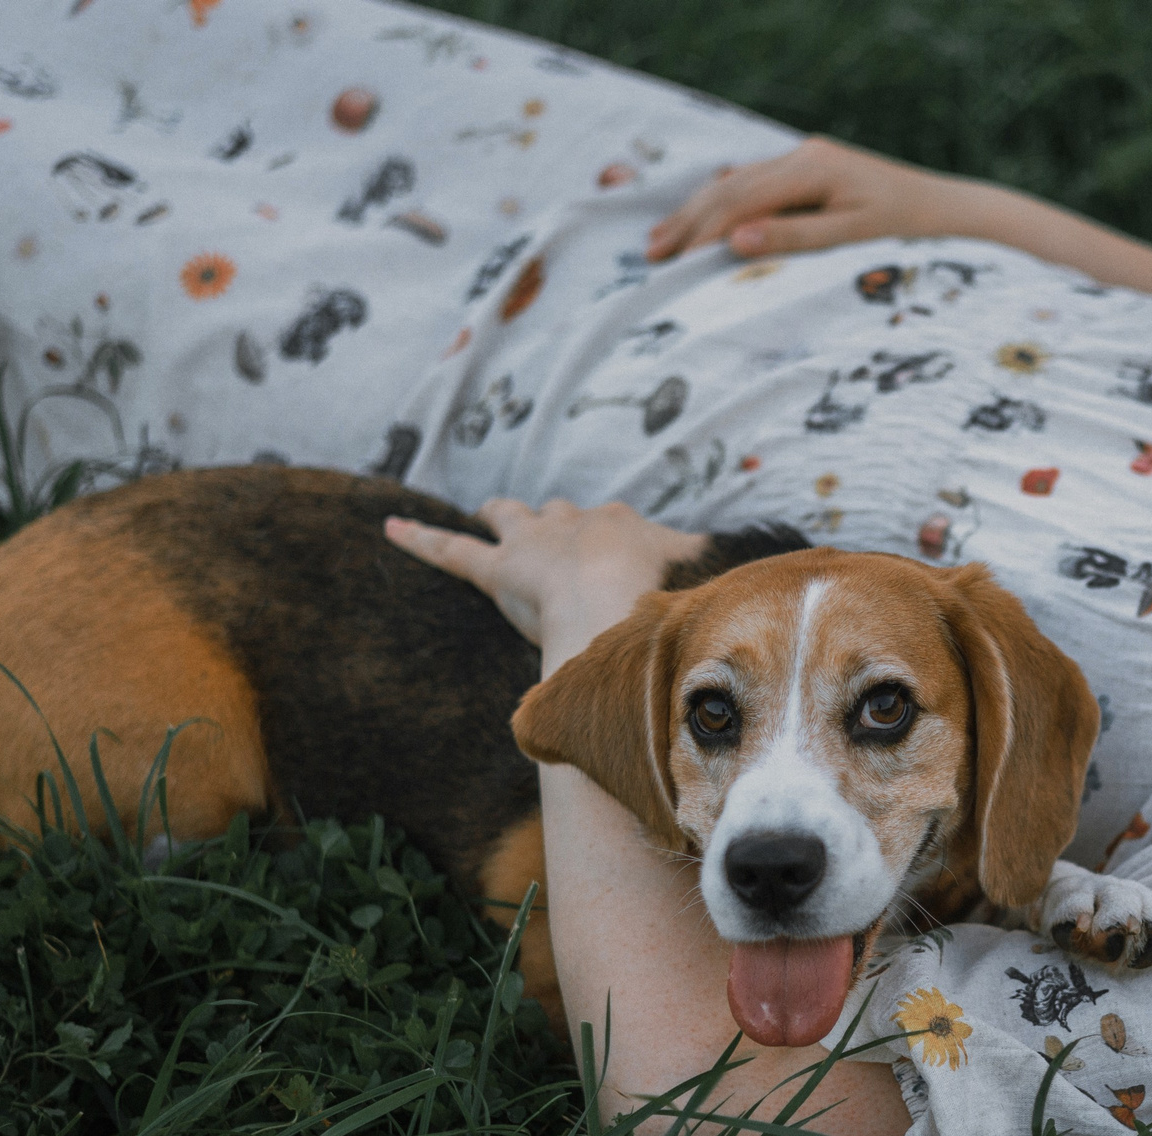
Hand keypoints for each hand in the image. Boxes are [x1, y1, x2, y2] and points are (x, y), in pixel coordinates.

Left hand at [383, 499, 703, 658]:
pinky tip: (389, 528)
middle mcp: (577, 522)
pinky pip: (452, 551)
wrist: (620, 602)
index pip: (614, 525)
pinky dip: (419, 539)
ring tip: (489, 511)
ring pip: (511, 518)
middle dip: (557, 521)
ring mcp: (535, 542)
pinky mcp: (497, 567)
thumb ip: (718, 602)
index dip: (614, 538)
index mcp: (623, 527)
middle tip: (557, 533)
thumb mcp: (700, 599)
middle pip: (562, 513)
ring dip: (502, 516)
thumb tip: (762, 609)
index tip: (621, 550)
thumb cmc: (664, 605)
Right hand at [645, 136, 965, 261]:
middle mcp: (805, 156)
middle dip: (689, 222)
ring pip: (738, 183)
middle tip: (651, 257)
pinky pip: (755, 185)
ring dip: (698, 212)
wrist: (952, 214)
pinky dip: (723, 204)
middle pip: (731, 187)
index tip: (673, 266)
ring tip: (660, 242)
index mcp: (814, 168)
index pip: (741, 201)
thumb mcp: (855, 240)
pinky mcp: (812, 171)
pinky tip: (698, 219)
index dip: (702, 233)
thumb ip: (796, 238)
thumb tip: (736, 242)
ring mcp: (807, 160)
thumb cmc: (910, 234)